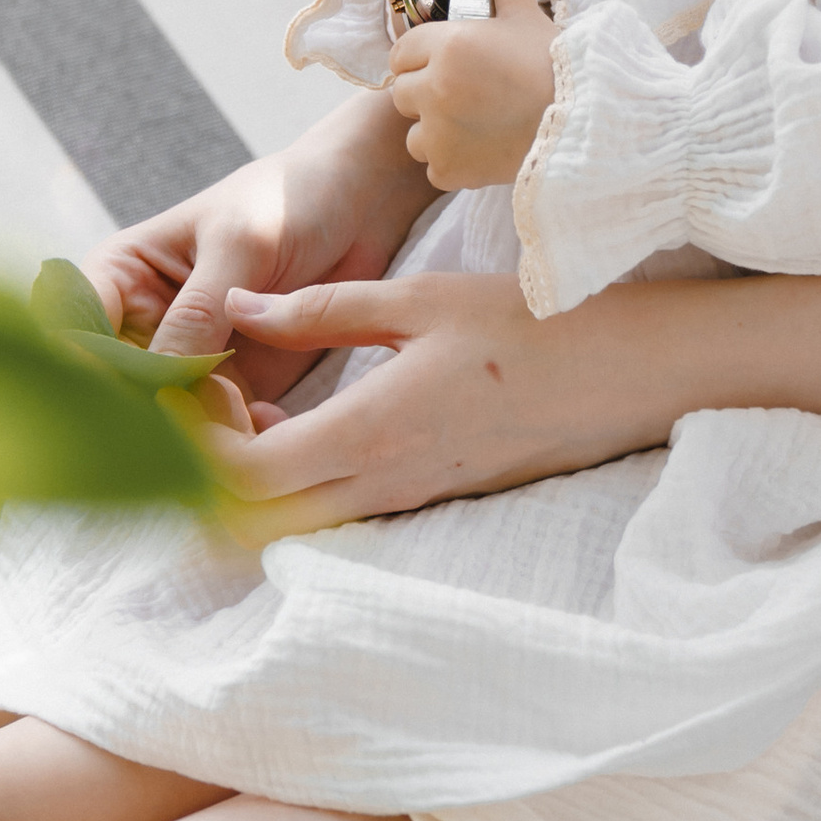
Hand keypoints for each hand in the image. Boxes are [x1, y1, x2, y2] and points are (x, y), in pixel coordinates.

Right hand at [80, 90, 437, 417]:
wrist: (359, 205)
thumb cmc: (289, 199)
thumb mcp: (241, 243)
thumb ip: (200, 309)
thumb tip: (161, 379)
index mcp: (119, 275)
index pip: (73, 332)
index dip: (80, 372)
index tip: (119, 398)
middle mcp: (140, 325)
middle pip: (111, 391)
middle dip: (141, 417)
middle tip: (182, 432)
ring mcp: (184, 361)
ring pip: (163, 419)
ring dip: (191, 435)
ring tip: (236, 423)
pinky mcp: (231, 388)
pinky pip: (215, 430)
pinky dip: (234, 438)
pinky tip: (266, 425)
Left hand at [206, 263, 695, 528]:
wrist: (625, 376)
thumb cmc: (527, 326)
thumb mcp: (418, 300)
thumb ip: (320, 311)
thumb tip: (238, 305)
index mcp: (369, 435)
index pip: (243, 482)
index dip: (197, 451)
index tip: (196, 393)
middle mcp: (382, 486)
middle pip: (257, 520)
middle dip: (210, 477)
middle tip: (203, 410)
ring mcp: (408, 502)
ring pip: (297, 520)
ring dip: (254, 482)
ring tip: (246, 411)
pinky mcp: (431, 501)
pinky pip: (340, 510)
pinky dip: (299, 483)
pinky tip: (300, 426)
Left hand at [385, 0, 555, 189]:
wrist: (584, 123)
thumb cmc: (555, 68)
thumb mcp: (528, 20)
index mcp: (448, 45)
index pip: (402, 52)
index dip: (420, 57)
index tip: (443, 64)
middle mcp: (435, 88)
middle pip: (403, 91)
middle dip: (426, 92)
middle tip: (464, 93)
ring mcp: (438, 133)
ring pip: (413, 132)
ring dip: (434, 130)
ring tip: (473, 123)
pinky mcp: (449, 169)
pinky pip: (433, 165)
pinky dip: (451, 160)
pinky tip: (481, 147)